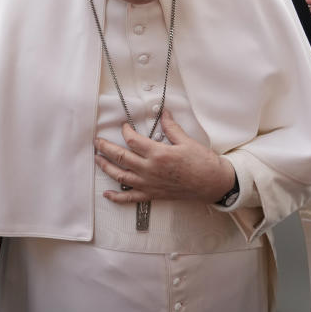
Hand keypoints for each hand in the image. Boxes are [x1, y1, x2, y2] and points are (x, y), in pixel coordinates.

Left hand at [94, 109, 235, 203]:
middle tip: (97, 142)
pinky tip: (107, 194)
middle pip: (120, 157)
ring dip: (106, 168)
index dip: (124, 131)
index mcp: (158, 154)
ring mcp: (150, 184)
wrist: (213, 184)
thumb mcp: (186, 141)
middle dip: (105, 148)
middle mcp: (150, 170)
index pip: (132, 140)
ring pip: (120, 176)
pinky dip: (117, 197)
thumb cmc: (203, 163)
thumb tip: (163, 113)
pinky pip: (130, 198)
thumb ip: (171, 127)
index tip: (123, 126)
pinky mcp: (153, 195)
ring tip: (97, 160)